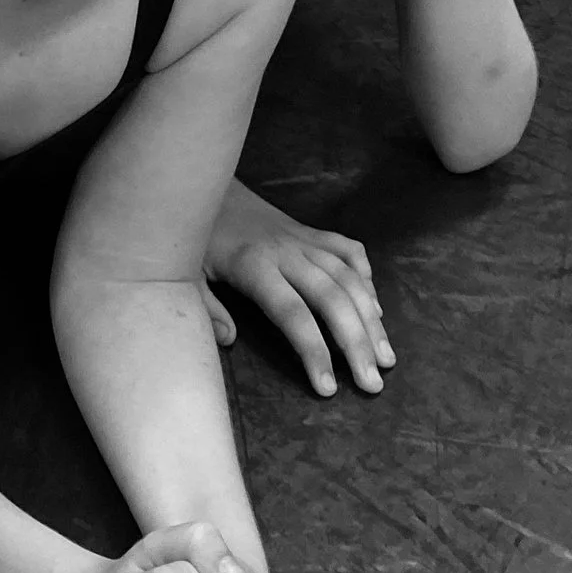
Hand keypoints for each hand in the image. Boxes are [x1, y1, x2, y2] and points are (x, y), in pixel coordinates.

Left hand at [207, 189, 391, 395]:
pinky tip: (374, 307)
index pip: (293, 315)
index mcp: (254, 266)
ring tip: (386, 357)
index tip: (329, 388)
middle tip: (372, 384)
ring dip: (371, 319)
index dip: (314, 352)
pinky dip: (366, 278)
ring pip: (349, 278)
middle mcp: (287, 252)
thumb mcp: (185, 273)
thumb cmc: (194, 236)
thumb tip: (229, 340)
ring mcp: (304, 239)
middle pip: (333, 299)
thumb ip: (205, 308)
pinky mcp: (312, 231)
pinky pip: (348, 250)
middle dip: (357, 344)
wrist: (204, 185)